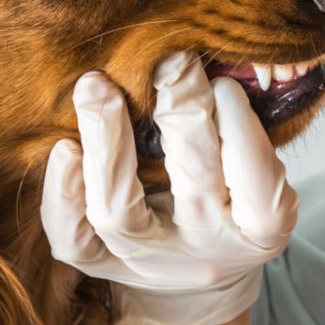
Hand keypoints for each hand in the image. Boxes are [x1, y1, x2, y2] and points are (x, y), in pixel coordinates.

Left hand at [40, 52, 297, 324]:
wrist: (199, 266)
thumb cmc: (235, 193)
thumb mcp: (261, 166)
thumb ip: (245, 123)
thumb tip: (222, 58)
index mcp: (261, 228)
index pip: (256, 180)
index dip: (239, 127)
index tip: (224, 85)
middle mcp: (208, 249)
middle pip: (191, 181)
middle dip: (181, 111)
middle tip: (171, 62)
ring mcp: (152, 262)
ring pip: (118, 212)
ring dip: (107, 143)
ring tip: (97, 87)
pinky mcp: (105, 265)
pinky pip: (73, 241)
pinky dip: (63, 196)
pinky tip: (64, 149)